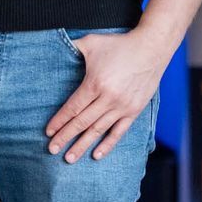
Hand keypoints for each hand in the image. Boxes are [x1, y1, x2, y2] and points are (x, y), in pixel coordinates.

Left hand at [44, 29, 173, 163]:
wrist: (152, 48)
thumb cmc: (120, 44)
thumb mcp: (92, 42)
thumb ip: (72, 47)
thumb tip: (55, 46)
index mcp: (95, 84)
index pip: (73, 108)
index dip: (59, 121)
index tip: (48, 132)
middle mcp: (108, 98)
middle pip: (82, 123)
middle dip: (65, 137)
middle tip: (52, 150)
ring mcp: (122, 107)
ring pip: (97, 130)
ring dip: (82, 145)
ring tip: (69, 158)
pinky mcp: (134, 110)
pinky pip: (118, 132)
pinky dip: (107, 144)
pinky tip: (96, 155)